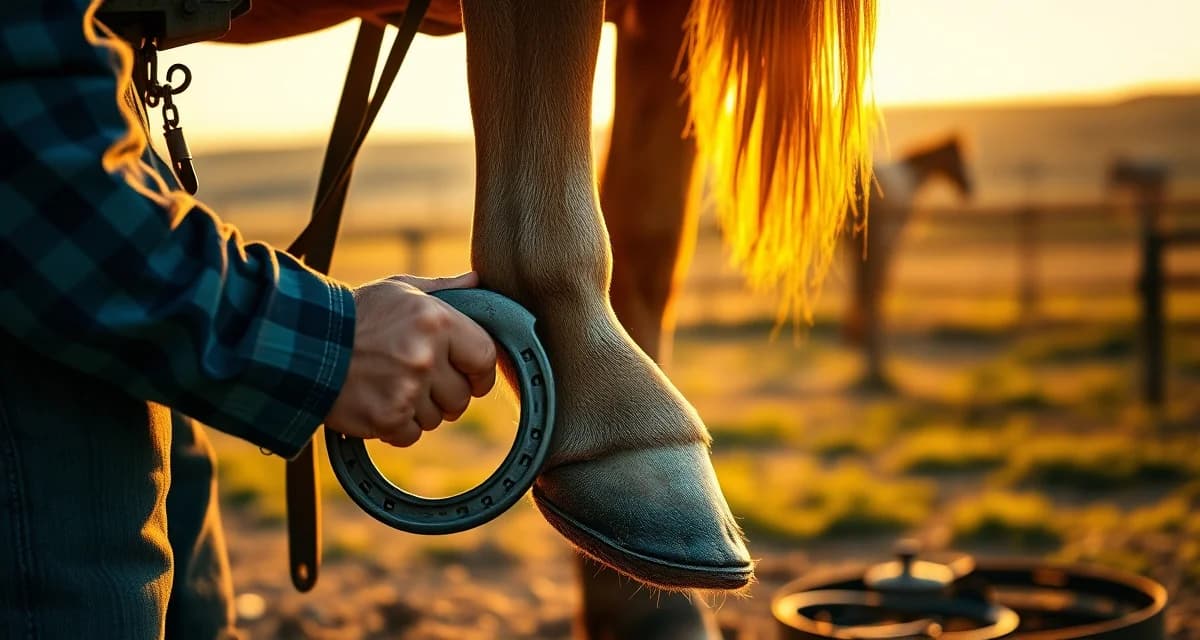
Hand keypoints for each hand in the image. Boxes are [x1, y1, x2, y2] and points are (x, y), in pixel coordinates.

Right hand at [325, 272, 496, 446]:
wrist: (302, 345)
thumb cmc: (355, 315)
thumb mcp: (398, 290)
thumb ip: (442, 288)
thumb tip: (476, 281)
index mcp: (437, 321)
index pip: (485, 357)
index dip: (480, 372)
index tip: (471, 377)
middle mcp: (427, 356)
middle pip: (462, 396)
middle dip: (445, 394)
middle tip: (418, 381)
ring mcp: (407, 389)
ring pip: (437, 418)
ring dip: (418, 410)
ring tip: (390, 387)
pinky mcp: (387, 417)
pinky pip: (411, 434)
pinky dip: (396, 426)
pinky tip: (377, 402)